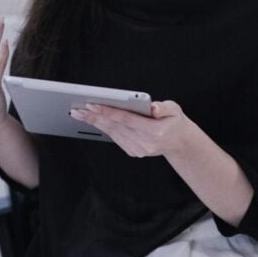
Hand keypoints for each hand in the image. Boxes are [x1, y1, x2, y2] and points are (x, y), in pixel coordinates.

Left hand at [70, 100, 190, 157]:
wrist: (179, 141)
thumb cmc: (174, 121)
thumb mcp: (174, 110)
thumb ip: (164, 108)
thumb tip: (153, 108)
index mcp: (155, 131)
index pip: (127, 119)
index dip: (109, 112)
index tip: (93, 105)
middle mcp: (145, 143)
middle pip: (116, 127)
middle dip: (95, 117)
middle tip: (78, 109)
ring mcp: (139, 150)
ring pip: (113, 133)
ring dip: (95, 123)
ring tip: (80, 113)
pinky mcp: (134, 152)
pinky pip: (116, 138)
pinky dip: (104, 128)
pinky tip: (94, 121)